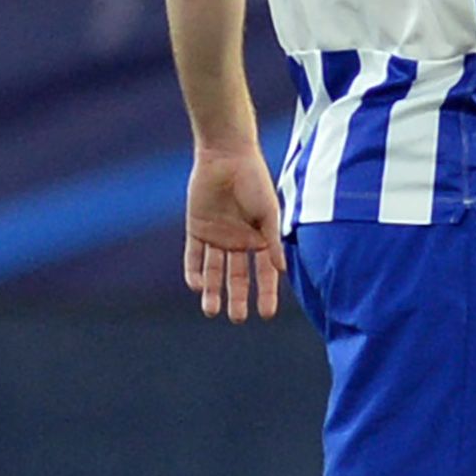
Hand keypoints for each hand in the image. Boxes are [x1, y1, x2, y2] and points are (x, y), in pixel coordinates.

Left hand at [183, 147, 285, 322]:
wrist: (227, 156)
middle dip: (238, 298)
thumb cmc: (255, 181)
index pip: (264, 273)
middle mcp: (239, 241)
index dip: (266, 294)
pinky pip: (194, 255)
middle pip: (238, 276)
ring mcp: (217, 236)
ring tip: (211, 311)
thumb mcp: (269, 212)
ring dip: (213, 290)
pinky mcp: (197, 228)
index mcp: (261, 239)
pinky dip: (194, 270)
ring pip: (215, 270)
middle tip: (238, 318)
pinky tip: (196, 285)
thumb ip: (273, 241)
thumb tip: (281, 269)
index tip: (266, 314)